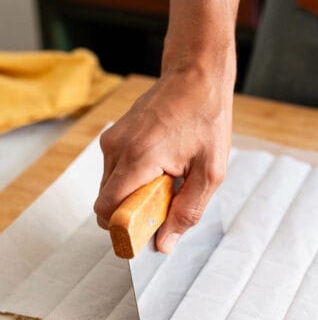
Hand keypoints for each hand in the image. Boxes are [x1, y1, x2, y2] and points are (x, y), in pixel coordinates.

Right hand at [93, 68, 233, 252]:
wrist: (196, 76)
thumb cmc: (206, 119)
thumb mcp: (210, 173)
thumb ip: (187, 212)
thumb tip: (164, 243)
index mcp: (138, 158)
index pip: (107, 209)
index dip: (121, 228)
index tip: (142, 231)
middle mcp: (117, 148)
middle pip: (106, 202)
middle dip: (130, 212)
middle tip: (163, 202)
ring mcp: (112, 140)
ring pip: (109, 187)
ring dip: (132, 195)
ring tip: (164, 180)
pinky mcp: (114, 136)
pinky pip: (114, 171)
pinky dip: (131, 179)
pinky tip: (157, 167)